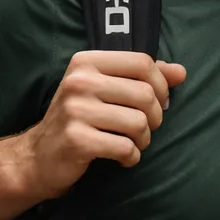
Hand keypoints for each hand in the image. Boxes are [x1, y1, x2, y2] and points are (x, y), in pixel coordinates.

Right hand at [23, 51, 187, 198]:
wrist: (38, 156)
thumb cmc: (79, 119)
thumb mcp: (104, 89)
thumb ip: (143, 77)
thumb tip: (181, 72)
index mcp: (86, 62)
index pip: (142, 62)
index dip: (160, 84)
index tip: (158, 101)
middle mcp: (79, 81)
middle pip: (145, 94)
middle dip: (155, 117)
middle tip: (145, 129)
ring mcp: (75, 110)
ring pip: (139, 123)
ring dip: (144, 140)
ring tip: (133, 143)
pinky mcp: (77, 140)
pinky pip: (125, 147)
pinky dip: (131, 156)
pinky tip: (123, 157)